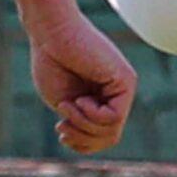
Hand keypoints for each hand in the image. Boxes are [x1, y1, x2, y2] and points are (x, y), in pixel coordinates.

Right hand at [26, 15, 135, 153]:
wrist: (50, 33)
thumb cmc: (51, 62)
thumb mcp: (66, 104)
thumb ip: (81, 123)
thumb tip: (96, 143)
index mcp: (102, 99)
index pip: (103, 137)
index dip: (81, 143)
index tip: (60, 129)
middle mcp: (118, 94)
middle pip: (109, 138)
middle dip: (82, 139)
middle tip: (62, 127)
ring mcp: (124, 88)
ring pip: (111, 131)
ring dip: (83, 126)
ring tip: (69, 106)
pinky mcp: (126, 81)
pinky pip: (113, 117)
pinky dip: (90, 115)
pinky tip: (79, 99)